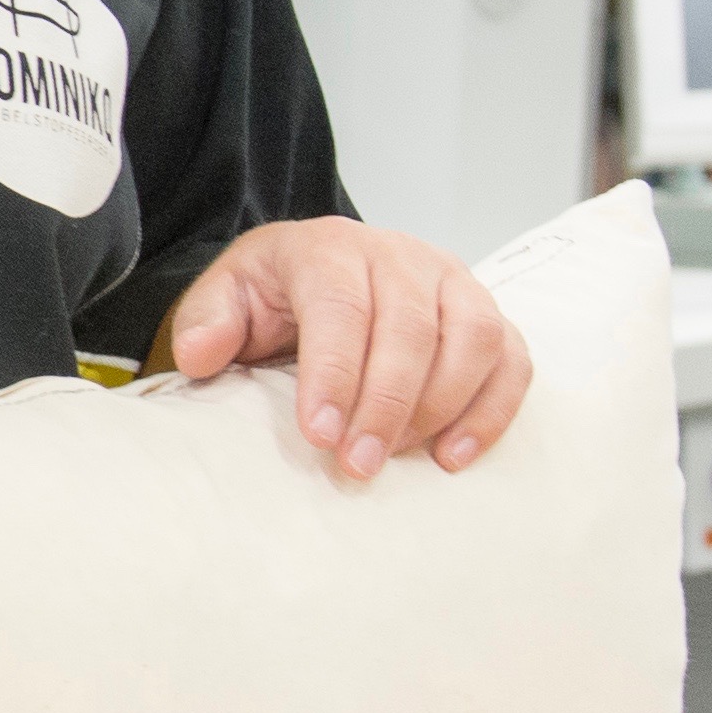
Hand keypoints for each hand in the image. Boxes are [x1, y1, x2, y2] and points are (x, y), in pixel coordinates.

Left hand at [163, 220, 529, 479]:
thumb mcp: (225, 297)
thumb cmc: (274, 293)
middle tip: (357, 464)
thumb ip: (207, 322)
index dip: (333, 373)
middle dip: (385, 404)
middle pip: (411, 328)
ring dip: (440, 408)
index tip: (320, 433)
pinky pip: (512, 360)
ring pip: (473, 339)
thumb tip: (200, 355)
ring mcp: (454, 282)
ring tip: (396, 459)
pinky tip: (454, 457)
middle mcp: (401, 256)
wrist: (321, 270)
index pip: (340, 306)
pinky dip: (492, 410)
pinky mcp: (489, 314)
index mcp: (329, 247)